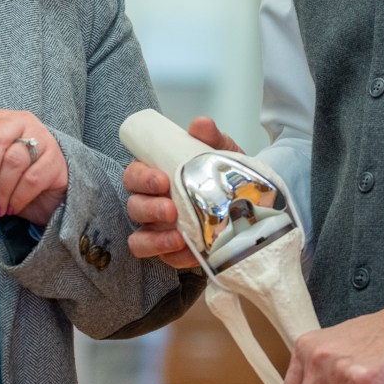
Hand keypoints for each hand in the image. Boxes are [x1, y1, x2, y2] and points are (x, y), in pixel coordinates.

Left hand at [0, 111, 66, 225]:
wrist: (53, 193)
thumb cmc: (16, 177)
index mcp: (3, 121)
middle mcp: (23, 125)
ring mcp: (43, 140)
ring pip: (14, 160)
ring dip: (1, 189)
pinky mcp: (55, 162)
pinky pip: (32, 179)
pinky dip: (17, 197)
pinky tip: (11, 207)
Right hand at [123, 116, 241, 267]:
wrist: (249, 202)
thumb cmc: (223, 175)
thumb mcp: (221, 152)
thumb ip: (211, 137)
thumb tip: (200, 125)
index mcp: (157, 176)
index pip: (134, 175)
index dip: (141, 178)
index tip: (161, 179)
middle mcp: (153, 203)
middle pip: (134, 205)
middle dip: (149, 207)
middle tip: (171, 208)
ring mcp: (160, 230)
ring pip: (139, 237)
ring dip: (154, 237)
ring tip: (177, 235)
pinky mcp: (172, 252)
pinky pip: (161, 258)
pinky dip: (170, 255)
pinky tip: (186, 249)